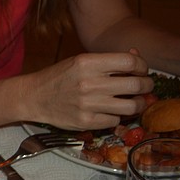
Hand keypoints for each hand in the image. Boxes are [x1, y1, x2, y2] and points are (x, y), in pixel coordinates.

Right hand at [26, 51, 152, 129]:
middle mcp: (88, 83)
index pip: (130, 62)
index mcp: (87, 62)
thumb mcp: (80, 61)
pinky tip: (109, 111)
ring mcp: (87, 104)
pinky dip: (116, 116)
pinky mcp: (86, 122)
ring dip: (137, 104)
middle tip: (144, 86)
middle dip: (146, 86)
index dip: (142, 66)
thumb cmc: (59, 77)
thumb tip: (137, 57)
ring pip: (131, 107)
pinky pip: (115, 121)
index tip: (140, 71)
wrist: (33, 97)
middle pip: (136, 85)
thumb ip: (108, 60)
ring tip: (133, 101)